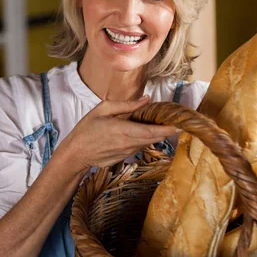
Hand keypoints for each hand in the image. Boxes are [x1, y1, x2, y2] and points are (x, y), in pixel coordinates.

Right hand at [57, 95, 177, 170]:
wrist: (76, 154)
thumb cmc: (86, 130)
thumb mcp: (102, 109)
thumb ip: (126, 105)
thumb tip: (146, 99)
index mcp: (123, 130)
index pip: (152, 131)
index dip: (167, 129)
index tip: (180, 124)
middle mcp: (128, 143)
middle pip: (155, 138)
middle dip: (167, 130)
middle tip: (177, 119)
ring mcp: (127, 152)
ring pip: (148, 142)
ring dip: (156, 134)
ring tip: (162, 121)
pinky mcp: (125, 157)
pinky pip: (139, 146)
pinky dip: (144, 138)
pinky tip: (143, 130)